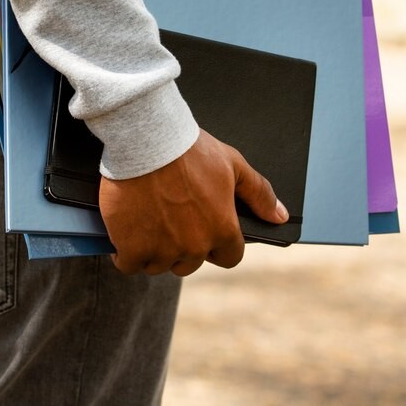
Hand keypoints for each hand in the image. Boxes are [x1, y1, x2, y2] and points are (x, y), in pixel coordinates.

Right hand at [99, 129, 288, 276]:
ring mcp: (162, 250)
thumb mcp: (232, 164)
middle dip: (180, 246)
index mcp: (222, 230)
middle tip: (168, 218)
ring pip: (158, 265)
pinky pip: (128, 264)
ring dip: (151, 250)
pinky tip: (125, 233)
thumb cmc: (189, 149)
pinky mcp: (132, 248)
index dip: (216, 245)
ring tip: (146, 221)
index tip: (201, 230)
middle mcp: (194, 246)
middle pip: (188, 264)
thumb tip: (280, 216)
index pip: (229, 257)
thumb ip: (259, 193)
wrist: (146, 140)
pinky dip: (125, 252)